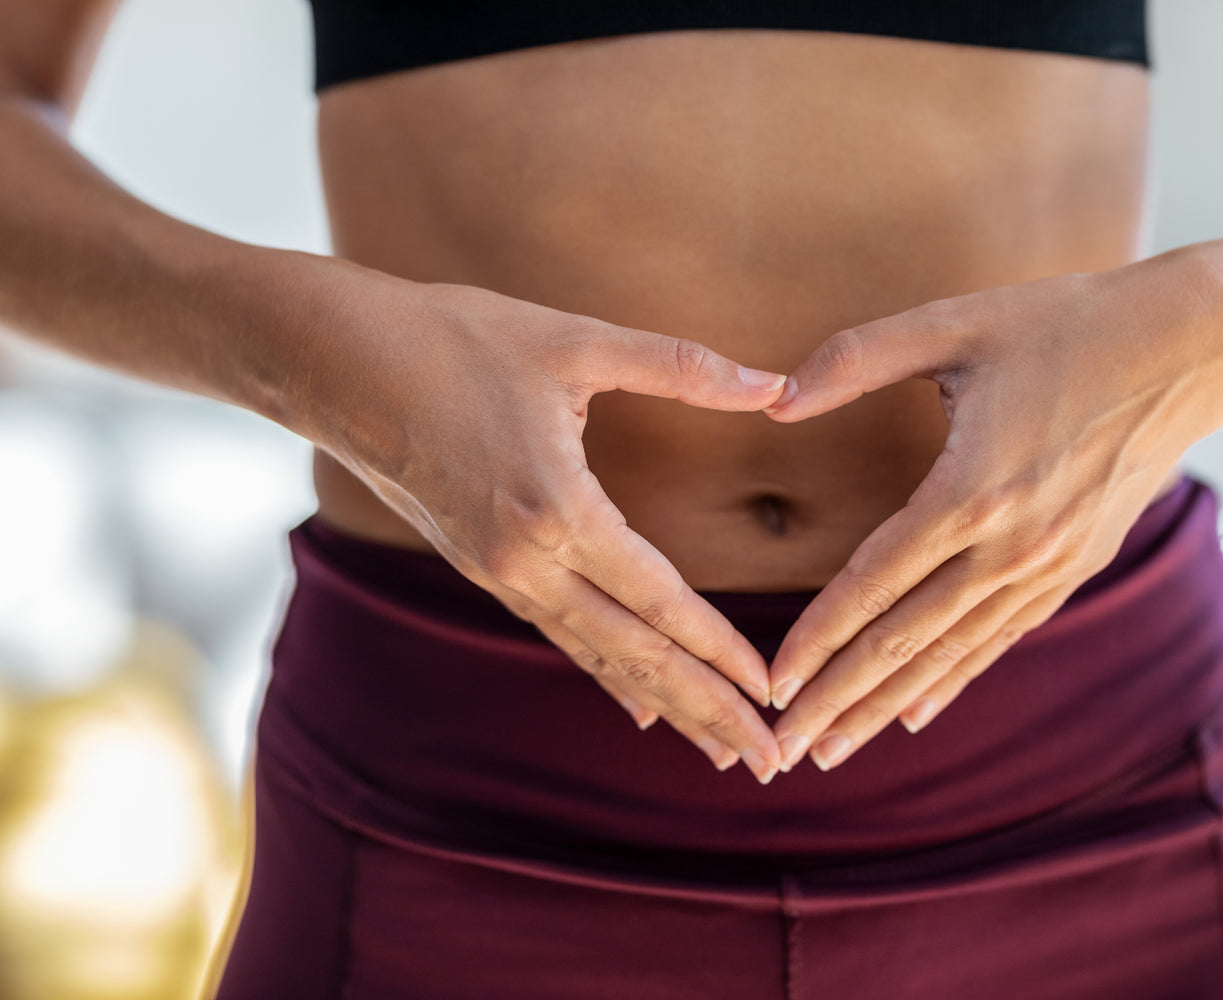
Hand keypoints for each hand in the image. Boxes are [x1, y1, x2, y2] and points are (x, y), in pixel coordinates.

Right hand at [304, 273, 789, 782]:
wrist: (334, 361)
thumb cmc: (452, 339)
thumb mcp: (574, 342)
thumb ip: (682, 368)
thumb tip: (775, 383)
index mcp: (556, 509)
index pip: (658, 600)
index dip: (719, 650)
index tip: (771, 693)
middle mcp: (524, 560)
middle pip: (633, 652)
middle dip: (705, 709)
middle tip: (765, 763)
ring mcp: (496, 571)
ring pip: (597, 653)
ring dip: (662, 704)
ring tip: (716, 751)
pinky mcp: (480, 567)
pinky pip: (558, 633)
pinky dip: (607, 672)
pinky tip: (639, 705)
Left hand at [761, 261, 1222, 771]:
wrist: (1193, 347)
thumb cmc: (1065, 323)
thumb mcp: (954, 322)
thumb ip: (854, 358)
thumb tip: (772, 397)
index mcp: (972, 490)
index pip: (872, 584)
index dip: (816, 638)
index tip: (771, 684)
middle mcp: (1012, 547)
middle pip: (904, 640)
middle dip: (837, 699)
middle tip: (784, 752)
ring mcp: (1049, 567)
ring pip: (949, 654)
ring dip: (885, 705)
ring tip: (835, 750)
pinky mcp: (1075, 568)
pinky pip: (999, 639)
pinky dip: (952, 680)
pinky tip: (915, 714)